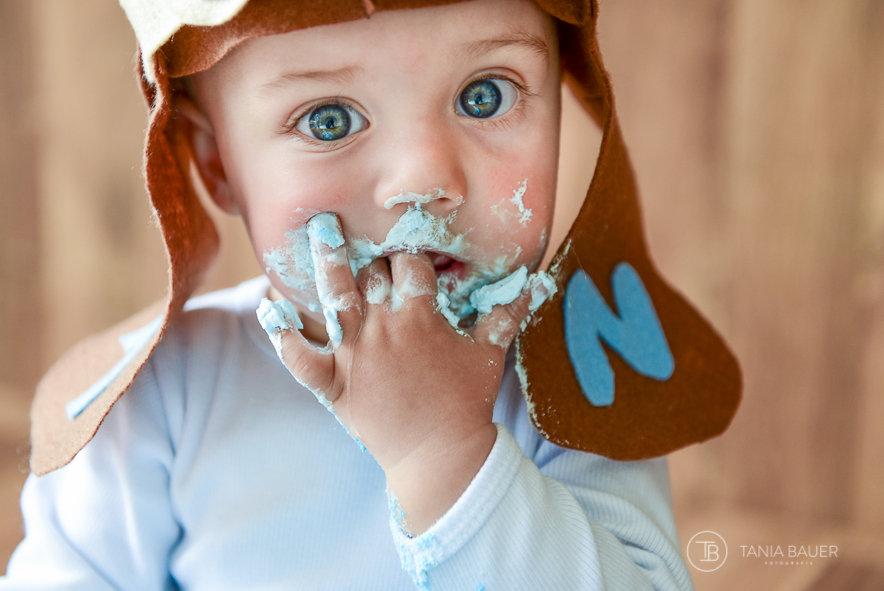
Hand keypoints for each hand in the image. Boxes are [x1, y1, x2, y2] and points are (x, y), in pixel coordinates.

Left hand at [268, 213, 548, 532]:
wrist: (439, 455)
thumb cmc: (466, 401)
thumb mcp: (489, 354)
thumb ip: (505, 314)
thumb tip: (532, 283)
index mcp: (420, 318)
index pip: (412, 266)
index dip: (410, 253)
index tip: (407, 250)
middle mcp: (384, 329)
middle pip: (372, 274)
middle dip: (372, 256)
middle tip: (362, 238)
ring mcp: (354, 355)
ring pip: (335, 298)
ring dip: (326, 263)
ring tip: (317, 231)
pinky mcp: (333, 383)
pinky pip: (300, 358)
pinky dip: (283, 335)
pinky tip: (270, 308)